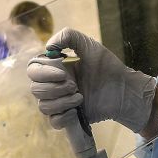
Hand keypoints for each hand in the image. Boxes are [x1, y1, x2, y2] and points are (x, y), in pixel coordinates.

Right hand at [26, 28, 157, 133]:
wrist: (124, 89)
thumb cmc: (107, 66)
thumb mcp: (88, 45)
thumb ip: (68, 36)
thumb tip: (48, 47)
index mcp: (55, 68)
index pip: (33, 70)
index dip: (42, 73)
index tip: (62, 73)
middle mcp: (54, 85)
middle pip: (35, 89)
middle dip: (54, 88)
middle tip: (74, 85)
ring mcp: (61, 102)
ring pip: (43, 106)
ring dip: (61, 101)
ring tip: (80, 96)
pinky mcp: (69, 118)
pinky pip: (53, 121)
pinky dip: (63, 117)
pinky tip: (76, 111)